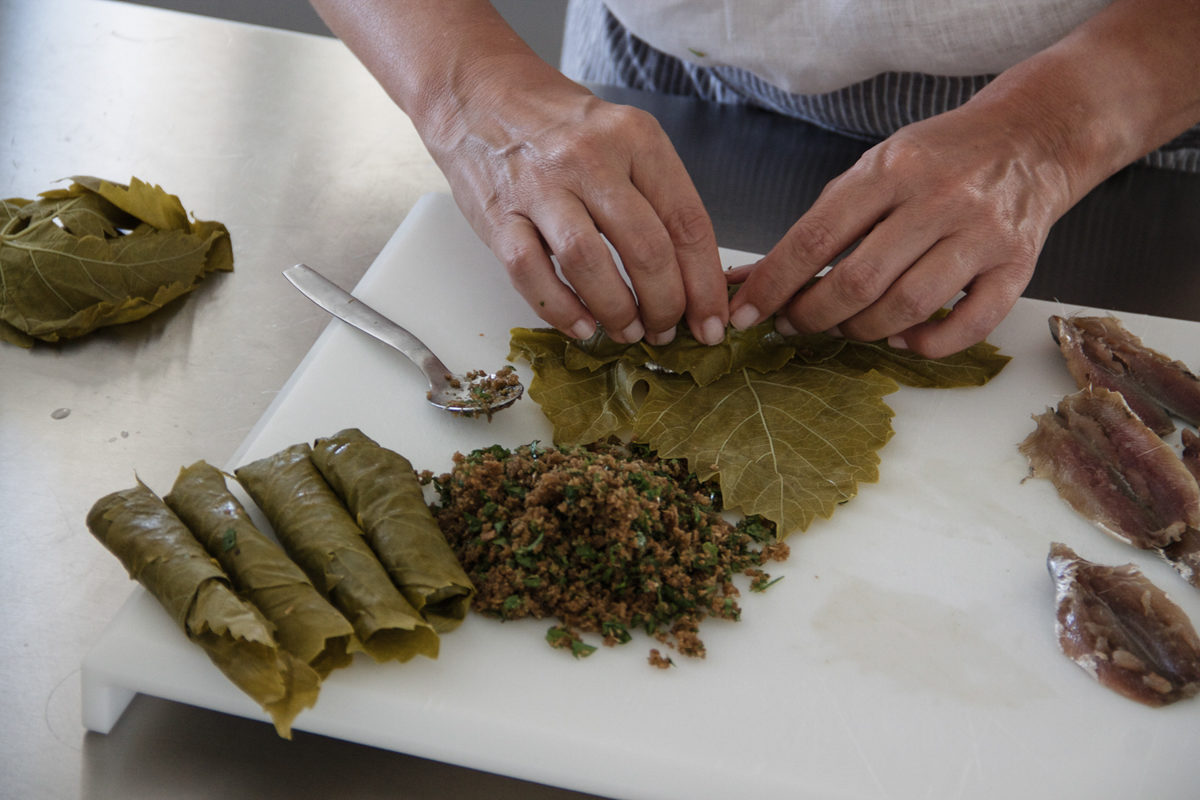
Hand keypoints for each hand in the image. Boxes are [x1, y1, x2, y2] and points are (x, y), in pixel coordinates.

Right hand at [427, 59, 728, 344]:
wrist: (477, 94)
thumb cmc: (559, 126)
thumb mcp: (622, 139)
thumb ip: (655, 196)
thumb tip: (691, 275)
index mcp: (636, 137)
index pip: (688, 222)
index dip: (705, 284)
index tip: (712, 322)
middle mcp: (590, 158)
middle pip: (646, 249)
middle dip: (666, 306)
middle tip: (667, 331)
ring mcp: (541, 187)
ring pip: (590, 264)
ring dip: (617, 311)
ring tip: (628, 332)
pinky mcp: (499, 216)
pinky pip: (532, 274)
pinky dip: (561, 310)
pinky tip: (582, 327)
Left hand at [727, 102, 1074, 357]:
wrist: (1032, 137)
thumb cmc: (938, 159)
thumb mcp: (875, 169)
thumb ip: (821, 222)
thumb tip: (753, 277)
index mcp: (893, 169)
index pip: (817, 237)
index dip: (774, 283)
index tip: (745, 314)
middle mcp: (940, 199)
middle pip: (860, 280)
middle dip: (812, 314)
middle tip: (793, 325)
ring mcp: (983, 234)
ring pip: (908, 306)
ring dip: (862, 331)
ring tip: (842, 328)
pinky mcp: (1018, 266)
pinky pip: (970, 325)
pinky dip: (927, 343)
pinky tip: (900, 337)